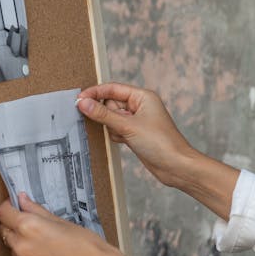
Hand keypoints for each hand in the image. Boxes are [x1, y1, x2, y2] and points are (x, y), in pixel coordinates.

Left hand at [0, 192, 125, 255]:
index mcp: (28, 227)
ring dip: (24, 247)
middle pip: (5, 231)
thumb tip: (21, 199)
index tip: (14, 208)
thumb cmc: (86, 246)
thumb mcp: (61, 221)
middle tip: (36, 229)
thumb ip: (36, 210)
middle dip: (16, 228)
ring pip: (14, 250)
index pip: (2, 212)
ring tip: (48, 248)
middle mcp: (21, 246)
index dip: (9, 208)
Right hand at [75, 82, 196, 186]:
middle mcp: (140, 106)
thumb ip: (103, 114)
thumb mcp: (127, 126)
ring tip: (124, 136)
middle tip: (113, 125)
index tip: (79, 100)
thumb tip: (83, 103)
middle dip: (107, 115)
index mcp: (142, 96)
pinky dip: (116, 135)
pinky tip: (125, 142)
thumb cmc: (160, 143)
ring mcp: (137, 120)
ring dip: (112, 127)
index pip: (113, 88)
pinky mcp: (135, 133)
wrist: (176, 166)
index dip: (95, 93)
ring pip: (112, 118)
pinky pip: (116, 129)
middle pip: (110, 104)